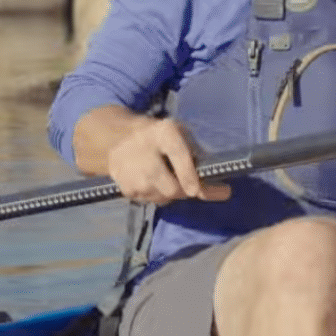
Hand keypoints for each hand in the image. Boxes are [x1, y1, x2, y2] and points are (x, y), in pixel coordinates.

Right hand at [104, 117, 231, 204]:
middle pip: (171, 188)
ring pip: (162, 198)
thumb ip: (196, 154)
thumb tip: (218, 186)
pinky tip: (151, 182)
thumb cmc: (159, 137)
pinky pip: (149, 201)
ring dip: (170, 194)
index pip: (178, 154)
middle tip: (191, 188)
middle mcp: (145, 152)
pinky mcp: (125, 188)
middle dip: (185, 191)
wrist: (117, 139)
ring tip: (166, 179)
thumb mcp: (178, 134)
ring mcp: (132, 173)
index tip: (196, 191)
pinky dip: (155, 195)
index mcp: (164, 133)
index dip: (188, 175)